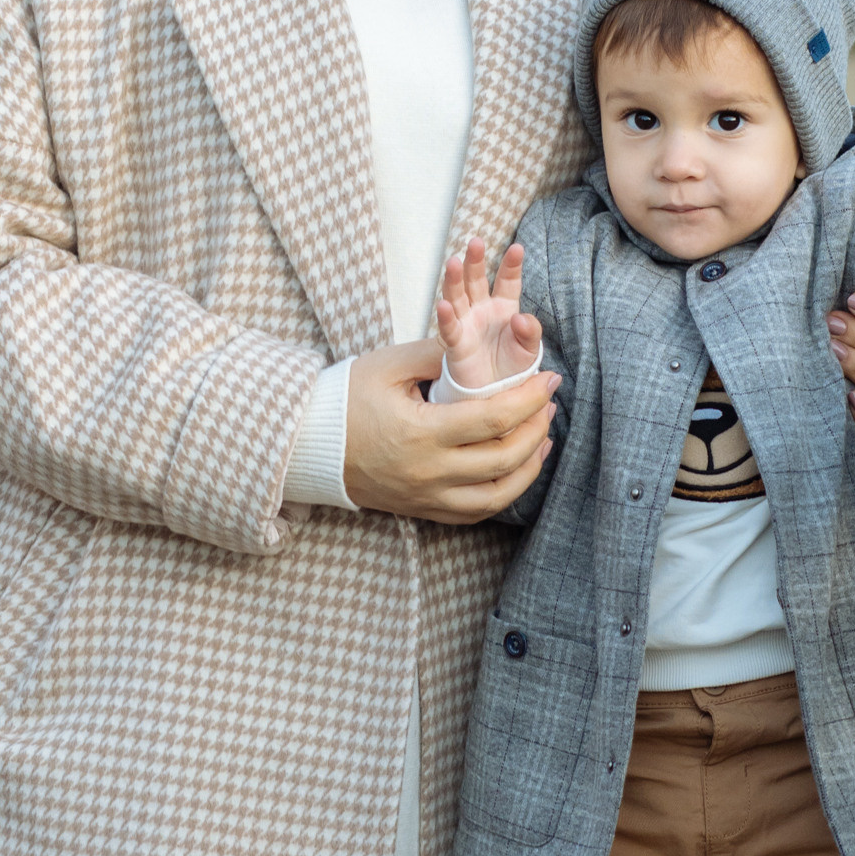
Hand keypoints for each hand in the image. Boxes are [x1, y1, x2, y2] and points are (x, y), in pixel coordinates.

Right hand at [343, 336, 557, 523]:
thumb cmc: (344, 399)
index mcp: (421, 433)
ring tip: (543, 437)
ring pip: (498, 496)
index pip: (494, 418)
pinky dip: (504, 493)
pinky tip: (517, 469)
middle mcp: (428, 473)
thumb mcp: (388, 365)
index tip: (548, 379)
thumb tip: (482, 342)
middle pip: (505, 459)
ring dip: (530, 467)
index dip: (530, 398)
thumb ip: (438, 352)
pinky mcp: (422, 510)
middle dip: (537, 428)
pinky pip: (475, 513)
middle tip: (549, 402)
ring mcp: (426, 498)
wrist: (305, 445)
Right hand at [435, 237, 542, 388]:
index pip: (508, 281)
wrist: (496, 392)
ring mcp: (467, 323)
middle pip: (476, 280)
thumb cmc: (513, 366)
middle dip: (475, 261)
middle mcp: (482, 309)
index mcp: (505, 307)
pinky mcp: (456, 343)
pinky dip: (445, 317)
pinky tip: (442, 305)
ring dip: (454, 280)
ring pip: (458, 296)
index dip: (511, 265)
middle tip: (476, 242)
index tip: (517, 249)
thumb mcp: (529, 349)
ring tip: (453, 262)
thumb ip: (530, 332)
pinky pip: (449, 328)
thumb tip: (520, 318)